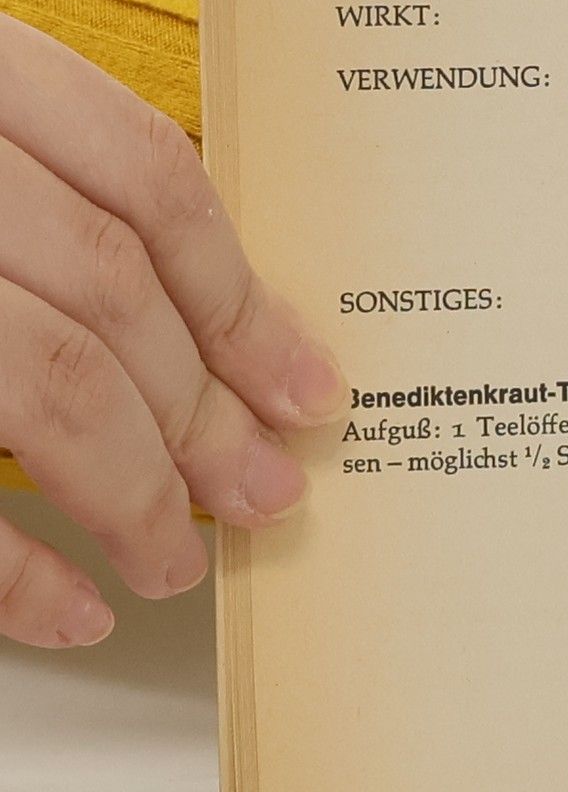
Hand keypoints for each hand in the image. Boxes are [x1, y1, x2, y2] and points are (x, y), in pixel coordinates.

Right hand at [0, 16, 344, 646]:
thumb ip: (61, 182)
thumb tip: (230, 320)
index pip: (147, 181)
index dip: (243, 300)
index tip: (313, 393)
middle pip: (112, 297)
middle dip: (207, 415)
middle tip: (269, 496)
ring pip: (46, 384)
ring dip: (132, 494)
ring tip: (177, 559)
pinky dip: (5, 566)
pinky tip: (67, 609)